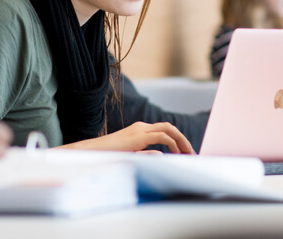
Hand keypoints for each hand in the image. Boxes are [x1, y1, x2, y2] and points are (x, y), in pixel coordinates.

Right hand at [63, 121, 194, 154]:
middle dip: (182, 138)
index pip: (163, 130)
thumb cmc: (108, 156)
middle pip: (168, 126)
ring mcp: (139, 130)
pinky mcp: (138, 136)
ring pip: (168, 128)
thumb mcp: (131, 156)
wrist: (90, 152)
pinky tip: (175, 153)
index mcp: (139, 131)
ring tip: (188, 152)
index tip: (185, 152)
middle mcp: (141, 127)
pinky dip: (171, 143)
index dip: (177, 139)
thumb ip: (146, 154)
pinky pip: (161, 136)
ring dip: (181, 139)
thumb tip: (161, 155)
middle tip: (192, 152)